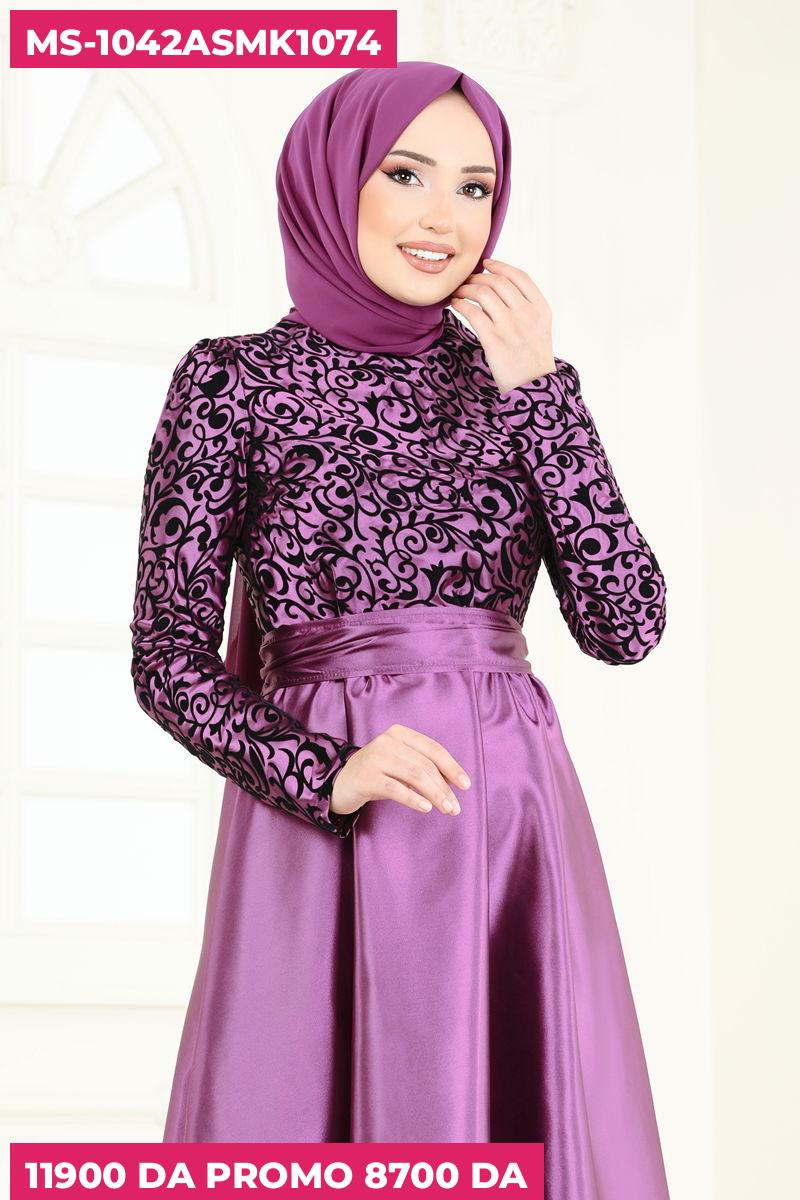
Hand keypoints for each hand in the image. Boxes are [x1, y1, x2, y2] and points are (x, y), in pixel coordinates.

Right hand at [330, 723, 470, 818]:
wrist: (338, 783)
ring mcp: (376, 757)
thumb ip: (422, 768)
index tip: (465, 786)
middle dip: (444, 788)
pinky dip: (413, 798)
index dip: (451, 767)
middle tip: (455, 808)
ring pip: (415, 776)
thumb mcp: (399, 764)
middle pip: (425, 765)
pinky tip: (425, 808)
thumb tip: (453, 785)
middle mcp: (387, 741)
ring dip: (434, 794)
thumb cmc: (376, 774)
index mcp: (399, 733)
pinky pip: (396, 789)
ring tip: (446, 809)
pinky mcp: (367, 777)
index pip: (432, 749)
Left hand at [450, 258, 556, 394]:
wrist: (534, 386)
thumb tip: (499, 284)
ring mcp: (510, 326)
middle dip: (478, 277)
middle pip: (498, 282)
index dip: (500, 266)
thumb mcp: (540, 327)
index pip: (520, 276)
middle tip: (467, 281)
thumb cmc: (533, 357)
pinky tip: (455, 305)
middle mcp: (527, 314)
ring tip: (458, 292)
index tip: (486, 263)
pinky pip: (472, 313)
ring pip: (483, 294)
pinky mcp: (494, 340)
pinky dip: (460, 304)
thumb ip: (526, 305)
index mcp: (541, 308)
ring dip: (466, 289)